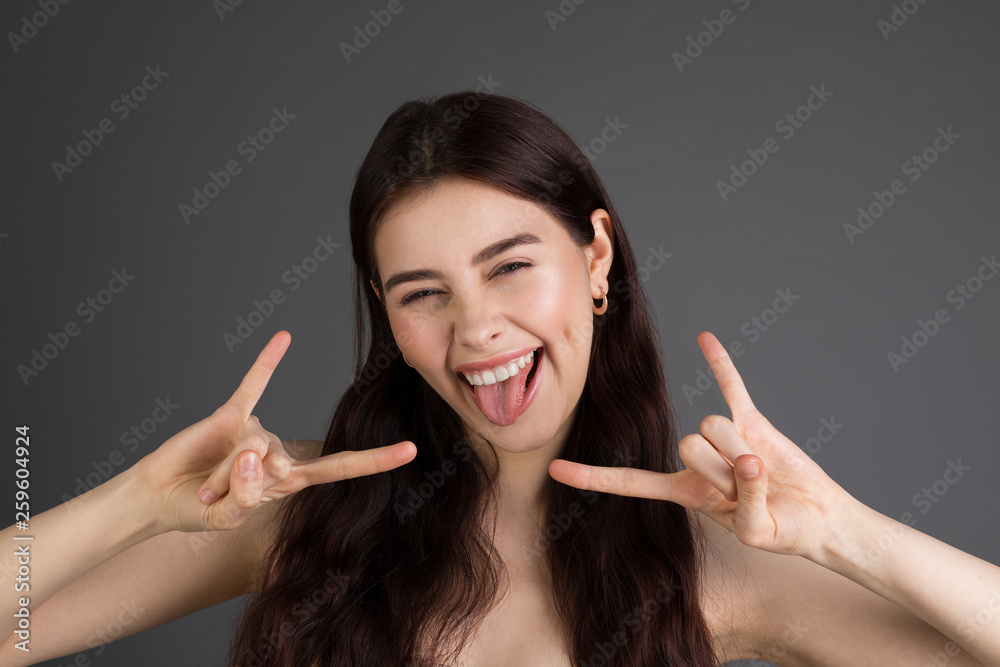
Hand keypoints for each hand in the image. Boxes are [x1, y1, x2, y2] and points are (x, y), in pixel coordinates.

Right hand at [132, 331, 416, 532]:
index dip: (374, 461)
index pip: (340, 468)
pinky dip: (267, 362)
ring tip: (205, 483)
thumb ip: (243, 496)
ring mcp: (258, 431)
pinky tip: (284, 337)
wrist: (158, 496)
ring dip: (224, 471)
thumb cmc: (196, 509)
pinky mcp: (232, 414)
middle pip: (280, 463)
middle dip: (242, 486)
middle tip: (214, 497)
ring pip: (256, 443)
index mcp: (290, 480)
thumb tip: (256, 456)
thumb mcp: (223, 517)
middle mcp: (280, 452)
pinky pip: (254, 383)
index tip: (411, 450)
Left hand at [549, 331, 856, 559]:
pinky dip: (719, 363)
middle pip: (689, 444)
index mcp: (684, 492)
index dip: (593, 478)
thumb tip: (748, 462)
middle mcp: (694, 460)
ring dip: (744, 451)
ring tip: (763, 472)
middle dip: (724, 468)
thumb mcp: (756, 529)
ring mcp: (721, 437)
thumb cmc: (781, 529)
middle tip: (749, 489)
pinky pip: (731, 385)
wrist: (817, 515)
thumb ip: (745, 498)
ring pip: (713, 426)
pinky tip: (704, 337)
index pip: (628, 482)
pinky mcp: (750, 419)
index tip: (554, 469)